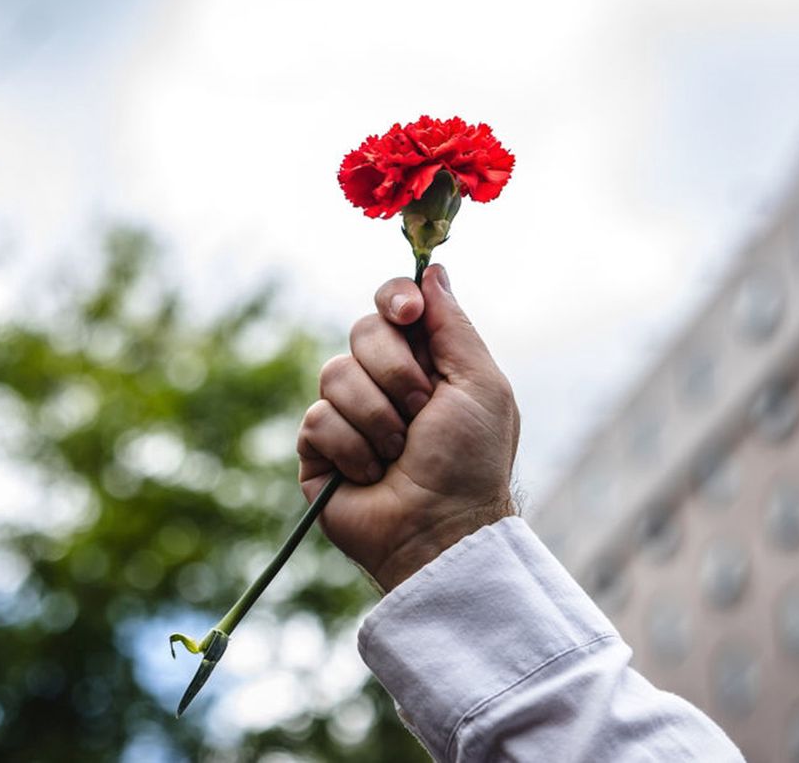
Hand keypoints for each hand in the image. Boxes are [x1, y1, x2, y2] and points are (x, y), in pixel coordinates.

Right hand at [297, 264, 518, 591]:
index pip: (393, 304)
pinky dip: (352, 448)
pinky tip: (372, 476)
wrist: (440, 528)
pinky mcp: (318, 449)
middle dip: (396, 372)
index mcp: (424, 361)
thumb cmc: (471, 461)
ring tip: (399, 454)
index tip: (407, 313)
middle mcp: (383, 380)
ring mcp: (347, 413)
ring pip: (335, 373)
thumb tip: (433, 270)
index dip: (394, 299)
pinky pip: (317, 419)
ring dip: (377, 418)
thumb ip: (454, 325)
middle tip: (421, 411)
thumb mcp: (481, 384)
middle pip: (362, 330)